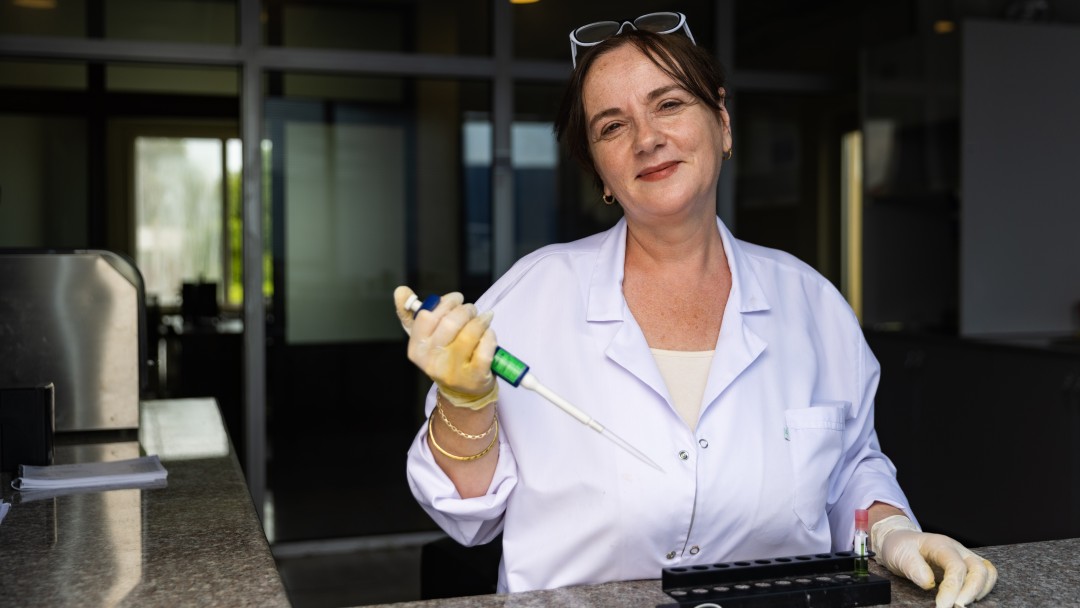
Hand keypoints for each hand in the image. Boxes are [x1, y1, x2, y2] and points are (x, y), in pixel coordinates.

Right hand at [394, 286, 497, 409]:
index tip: (456, 299)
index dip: (445, 302)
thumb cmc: (444, 356)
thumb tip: (401, 290)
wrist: (463, 391)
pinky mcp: (475, 377)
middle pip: (451, 322)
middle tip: (471, 310)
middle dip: (465, 309)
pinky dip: (490, 335)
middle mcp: (432, 361)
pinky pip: (485, 347)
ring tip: (484, 319)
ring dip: (480, 320)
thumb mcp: (424, 339)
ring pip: (470, 332)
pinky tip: (488, 333)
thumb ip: (411, 313)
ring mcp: (453, 371)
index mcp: (416, 349)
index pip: (427, 315)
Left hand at [871, 515, 996, 607]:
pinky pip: (986, 575)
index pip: (955, 567)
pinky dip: (983, 588)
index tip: (943, 606)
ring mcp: (964, 556)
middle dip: (971, 591)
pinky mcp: (967, 566)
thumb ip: (913, 567)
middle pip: (979, 569)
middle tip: (956, 607)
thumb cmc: (901, 547)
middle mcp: (957, 549)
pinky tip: (970, 599)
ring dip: (980, 590)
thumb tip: (928, 583)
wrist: (900, 541)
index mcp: (940, 544)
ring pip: (987, 571)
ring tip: (962, 604)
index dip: (952, 588)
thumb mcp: (899, 554)